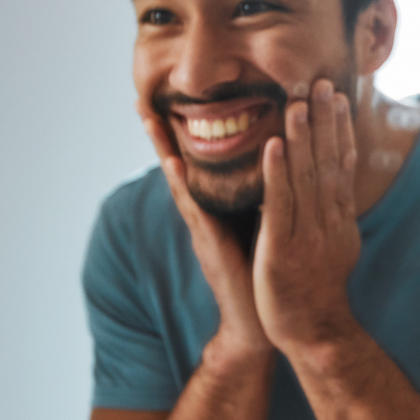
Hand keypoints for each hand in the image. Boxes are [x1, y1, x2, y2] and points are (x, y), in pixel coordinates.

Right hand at [139, 105, 270, 358]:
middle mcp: (206, 213)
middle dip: (162, 134)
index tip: (170, 102)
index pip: (203, 163)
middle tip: (142, 99)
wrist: (263, 320)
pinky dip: (184, 186)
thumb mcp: (265, 226)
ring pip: (181, 180)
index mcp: (220, 207)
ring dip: (163, 149)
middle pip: (181, 165)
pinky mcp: (210, 243)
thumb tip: (278, 166)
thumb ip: (263, 198)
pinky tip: (173, 164)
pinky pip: (196, 209)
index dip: (187, 134)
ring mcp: (204, 228)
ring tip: (149, 118)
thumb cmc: (267, 271)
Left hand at [253, 79, 361, 352]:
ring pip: (306, 176)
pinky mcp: (283, 247)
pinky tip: (272, 145)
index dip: (340, 128)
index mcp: (338, 217)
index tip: (338, 96)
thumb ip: (333, 216)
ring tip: (298, 102)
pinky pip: (280, 203)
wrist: (314, 332)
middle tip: (322, 83)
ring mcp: (307, 233)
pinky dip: (276, 172)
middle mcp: (328, 219)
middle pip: (328, 161)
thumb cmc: (317, 291)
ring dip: (302, 136)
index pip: (342, 163)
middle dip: (325, 120)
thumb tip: (338, 191)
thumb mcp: (336, 247)